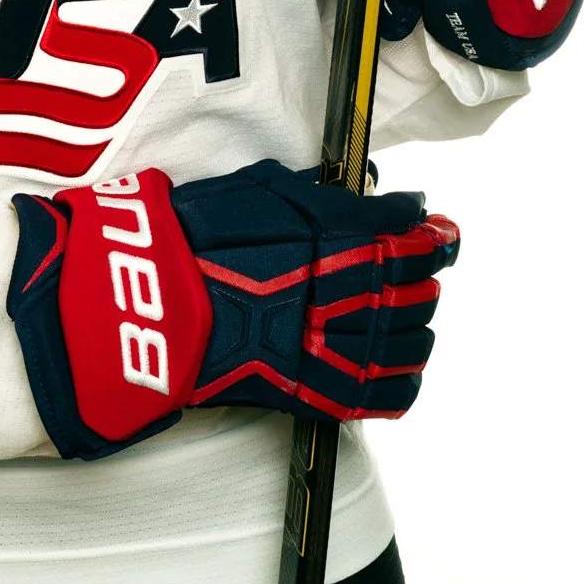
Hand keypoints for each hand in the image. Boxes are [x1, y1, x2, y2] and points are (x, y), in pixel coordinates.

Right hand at [8, 160, 459, 460]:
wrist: (143, 297)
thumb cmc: (192, 234)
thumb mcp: (259, 189)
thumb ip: (321, 196)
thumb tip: (369, 198)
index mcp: (333, 236)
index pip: (408, 236)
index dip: (433, 234)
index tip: (440, 230)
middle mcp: (341, 290)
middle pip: (416, 288)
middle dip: (426, 277)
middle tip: (424, 269)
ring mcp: (327, 342)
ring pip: (406, 340)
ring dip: (418, 326)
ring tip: (413, 316)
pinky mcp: (309, 387)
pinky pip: (378, 395)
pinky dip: (400, 384)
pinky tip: (399, 369)